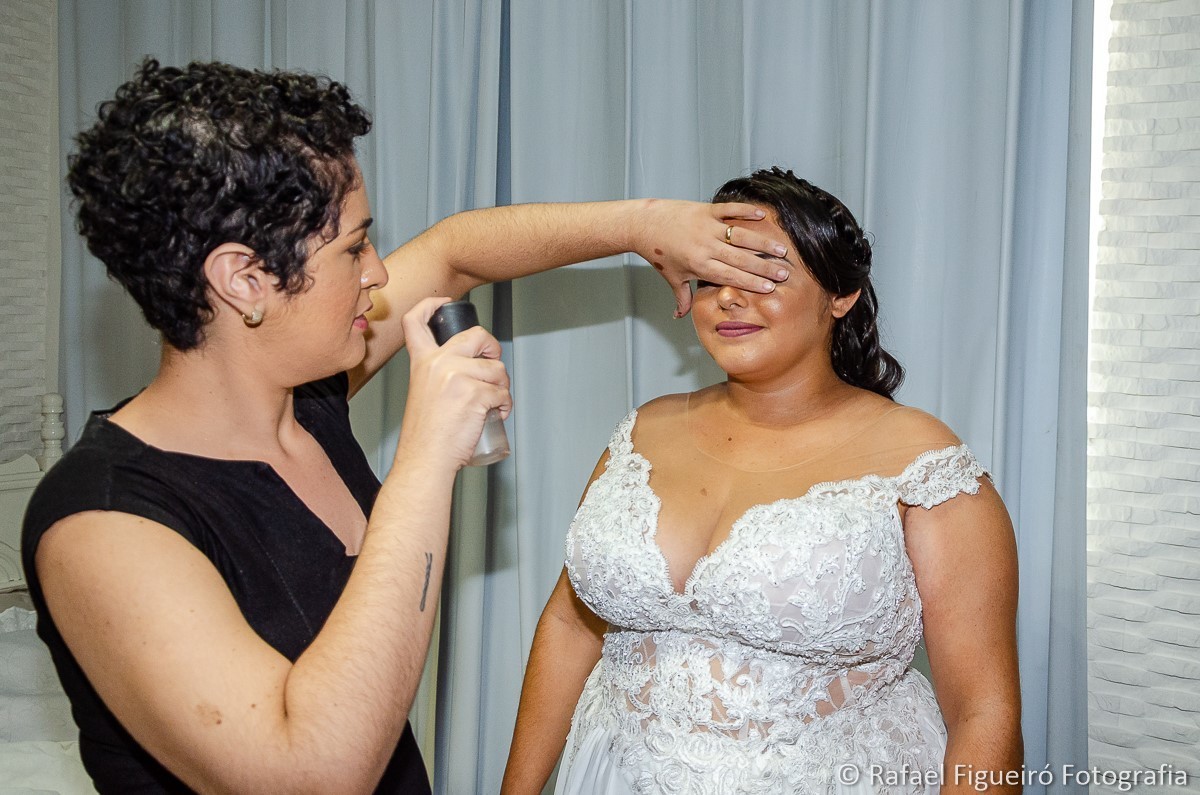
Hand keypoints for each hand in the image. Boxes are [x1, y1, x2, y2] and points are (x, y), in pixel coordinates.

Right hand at [395, 297, 511, 469]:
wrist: (425, 458)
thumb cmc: (426, 434)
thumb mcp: (422, 392)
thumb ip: (437, 374)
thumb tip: (470, 367)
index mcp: (422, 362)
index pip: (416, 321)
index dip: (431, 305)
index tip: (446, 303)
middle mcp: (439, 363)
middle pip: (477, 335)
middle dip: (493, 347)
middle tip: (494, 364)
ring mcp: (458, 376)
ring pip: (497, 369)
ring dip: (502, 386)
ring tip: (492, 404)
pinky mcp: (476, 393)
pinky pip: (503, 392)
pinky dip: (505, 405)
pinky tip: (496, 414)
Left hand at [632, 200, 790, 316]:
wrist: (644, 225)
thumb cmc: (658, 253)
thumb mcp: (671, 278)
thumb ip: (681, 298)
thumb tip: (680, 317)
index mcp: (699, 266)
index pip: (731, 276)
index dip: (751, 283)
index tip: (770, 288)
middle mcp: (705, 247)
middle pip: (741, 259)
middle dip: (764, 267)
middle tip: (784, 273)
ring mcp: (706, 227)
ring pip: (741, 236)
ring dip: (762, 243)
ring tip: (781, 250)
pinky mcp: (706, 210)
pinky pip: (729, 210)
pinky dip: (746, 211)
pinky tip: (763, 216)